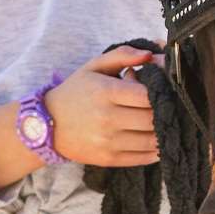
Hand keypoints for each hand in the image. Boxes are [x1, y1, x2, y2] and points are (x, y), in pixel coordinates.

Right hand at [43, 47, 160, 167]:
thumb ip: (124, 55)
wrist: (47, 125)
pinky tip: (157, 138)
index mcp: (106, 92)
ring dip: (164, 130)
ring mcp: (108, 142)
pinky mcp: (109, 159)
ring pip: (153, 139)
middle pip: (154, 118)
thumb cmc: (75, 92)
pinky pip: (145, 157)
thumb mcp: (94, 67)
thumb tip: (154, 54)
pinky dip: (157, 149)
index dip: (163, 92)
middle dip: (165, 111)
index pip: (149, 95)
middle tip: (168, 106)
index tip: (166, 89)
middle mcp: (107, 118)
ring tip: (164, 121)